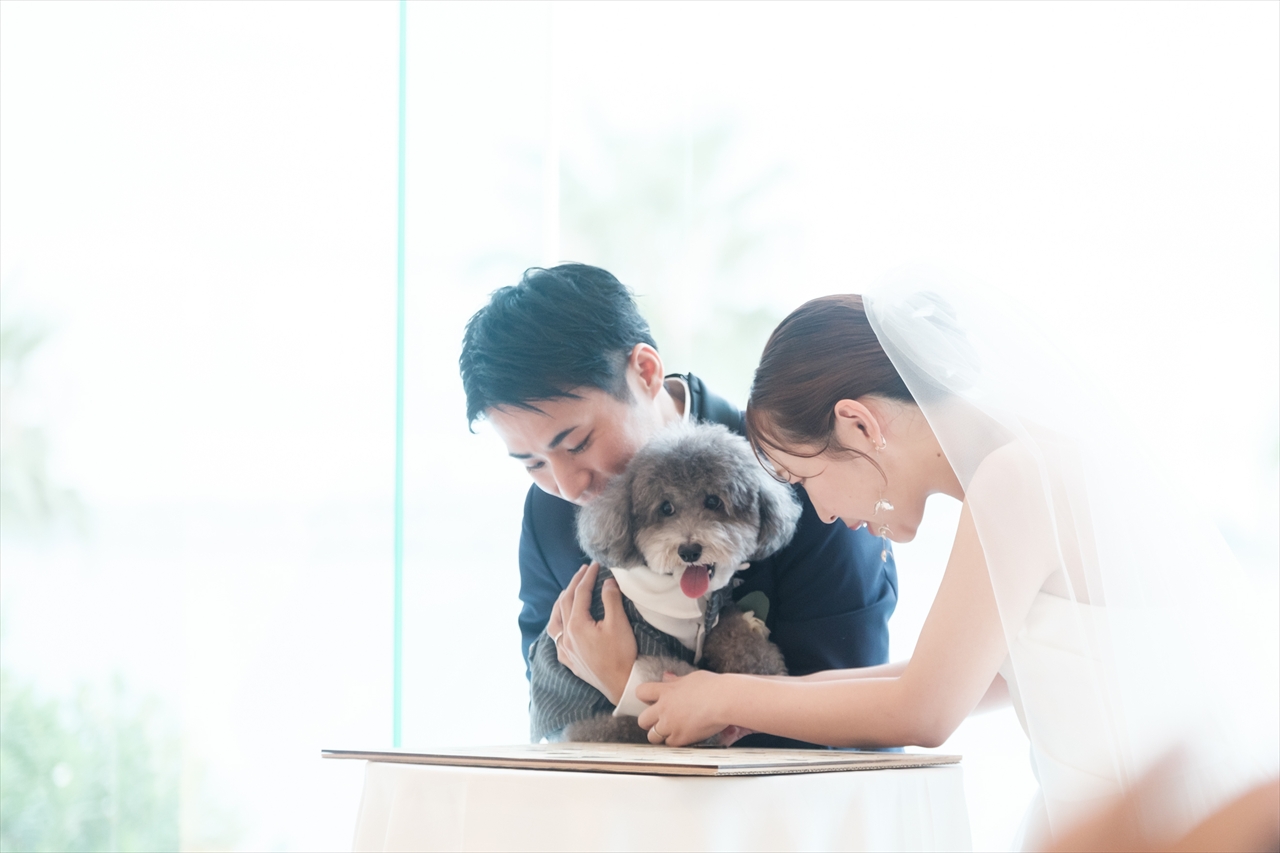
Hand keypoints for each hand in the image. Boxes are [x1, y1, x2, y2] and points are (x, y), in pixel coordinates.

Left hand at [546, 562, 636, 703]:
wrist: (621, 684)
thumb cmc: (621, 654)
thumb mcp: (619, 624)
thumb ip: (611, 599)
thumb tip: (607, 582)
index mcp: (577, 624)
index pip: (580, 593)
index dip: (587, 577)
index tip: (594, 565)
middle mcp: (566, 636)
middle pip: (565, 603)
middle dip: (573, 584)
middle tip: (582, 571)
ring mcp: (565, 650)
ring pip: (554, 621)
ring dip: (560, 604)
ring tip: (567, 593)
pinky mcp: (569, 661)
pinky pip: (556, 639)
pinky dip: (558, 626)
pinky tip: (562, 626)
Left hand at [636, 670, 730, 745]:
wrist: (724, 701)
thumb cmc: (713, 686)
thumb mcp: (691, 678)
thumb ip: (676, 680)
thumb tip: (667, 677)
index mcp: (666, 691)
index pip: (641, 692)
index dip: (644, 697)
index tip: (649, 700)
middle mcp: (664, 709)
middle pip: (642, 720)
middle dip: (648, 721)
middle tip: (657, 720)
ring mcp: (671, 725)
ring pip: (652, 736)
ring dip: (658, 734)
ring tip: (669, 731)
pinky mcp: (681, 738)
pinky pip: (669, 744)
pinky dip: (674, 742)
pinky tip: (682, 736)